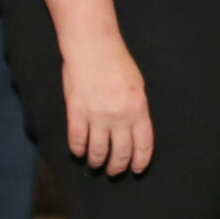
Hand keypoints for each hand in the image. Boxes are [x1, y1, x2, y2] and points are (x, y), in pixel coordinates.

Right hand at [62, 32, 152, 175]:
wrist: (93, 47)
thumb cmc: (118, 63)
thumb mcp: (138, 86)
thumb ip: (137, 110)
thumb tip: (134, 131)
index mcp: (139, 109)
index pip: (142, 145)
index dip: (140, 162)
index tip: (136, 170)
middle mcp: (120, 117)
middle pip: (120, 153)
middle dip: (117, 167)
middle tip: (114, 171)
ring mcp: (97, 116)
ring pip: (98, 151)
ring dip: (97, 161)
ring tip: (96, 164)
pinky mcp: (77, 112)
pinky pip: (77, 140)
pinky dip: (78, 150)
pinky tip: (79, 152)